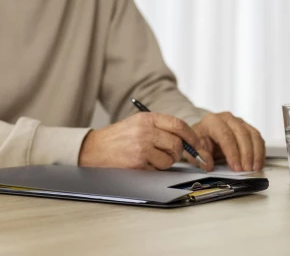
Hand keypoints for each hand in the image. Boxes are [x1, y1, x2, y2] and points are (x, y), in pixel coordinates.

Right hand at [79, 112, 213, 169]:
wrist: (93, 149)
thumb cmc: (116, 138)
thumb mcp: (136, 124)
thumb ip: (159, 127)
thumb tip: (187, 140)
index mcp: (146, 119)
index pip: (178, 124)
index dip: (191, 135)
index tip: (196, 143)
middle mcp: (145, 131)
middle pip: (177, 144)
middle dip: (178, 152)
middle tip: (170, 154)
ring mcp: (141, 148)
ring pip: (169, 160)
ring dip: (164, 162)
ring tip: (150, 158)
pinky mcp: (138, 163)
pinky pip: (158, 170)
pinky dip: (153, 169)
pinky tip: (141, 163)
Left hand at [192, 112, 264, 171]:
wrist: (204, 135)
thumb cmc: (199, 141)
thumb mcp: (192, 148)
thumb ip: (198, 155)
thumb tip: (208, 164)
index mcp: (212, 121)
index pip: (225, 135)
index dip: (232, 152)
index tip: (236, 167)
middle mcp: (227, 118)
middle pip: (242, 134)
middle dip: (246, 154)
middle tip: (247, 170)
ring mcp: (239, 122)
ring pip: (253, 135)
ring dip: (256, 153)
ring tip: (254, 168)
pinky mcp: (248, 128)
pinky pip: (258, 139)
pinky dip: (260, 152)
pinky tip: (258, 163)